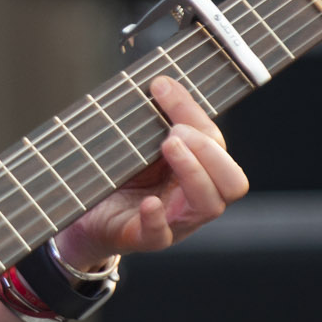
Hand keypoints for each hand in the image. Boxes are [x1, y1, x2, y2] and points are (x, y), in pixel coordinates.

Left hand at [55, 77, 248, 272]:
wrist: (88, 215)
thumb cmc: (121, 177)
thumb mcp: (141, 144)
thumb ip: (158, 119)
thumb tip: (163, 83)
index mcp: (199, 172)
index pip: (218, 145)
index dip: (195, 115)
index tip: (163, 89)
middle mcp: (194, 198)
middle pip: (233, 182)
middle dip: (209, 151)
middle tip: (174, 131)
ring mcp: (175, 221)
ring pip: (209, 206)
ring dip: (193, 171)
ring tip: (168, 145)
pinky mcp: (146, 238)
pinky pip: (162, 235)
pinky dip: (158, 218)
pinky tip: (149, 202)